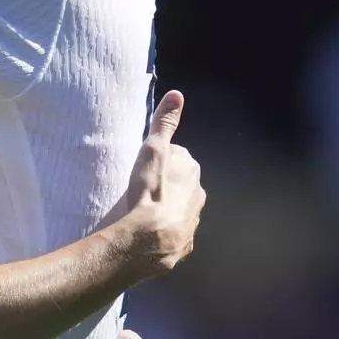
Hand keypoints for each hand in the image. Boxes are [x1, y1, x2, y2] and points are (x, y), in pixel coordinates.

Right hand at [116, 91, 204, 278]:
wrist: (147, 240)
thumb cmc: (149, 192)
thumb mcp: (154, 150)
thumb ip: (164, 123)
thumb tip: (177, 94)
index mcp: (191, 172)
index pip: (177, 159)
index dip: (160, 161)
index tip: (144, 167)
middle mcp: (197, 196)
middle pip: (180, 185)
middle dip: (166, 185)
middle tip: (141, 189)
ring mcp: (191, 222)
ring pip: (179, 210)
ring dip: (165, 210)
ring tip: (142, 213)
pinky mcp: (182, 244)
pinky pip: (173, 234)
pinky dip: (163, 233)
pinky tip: (148, 234)